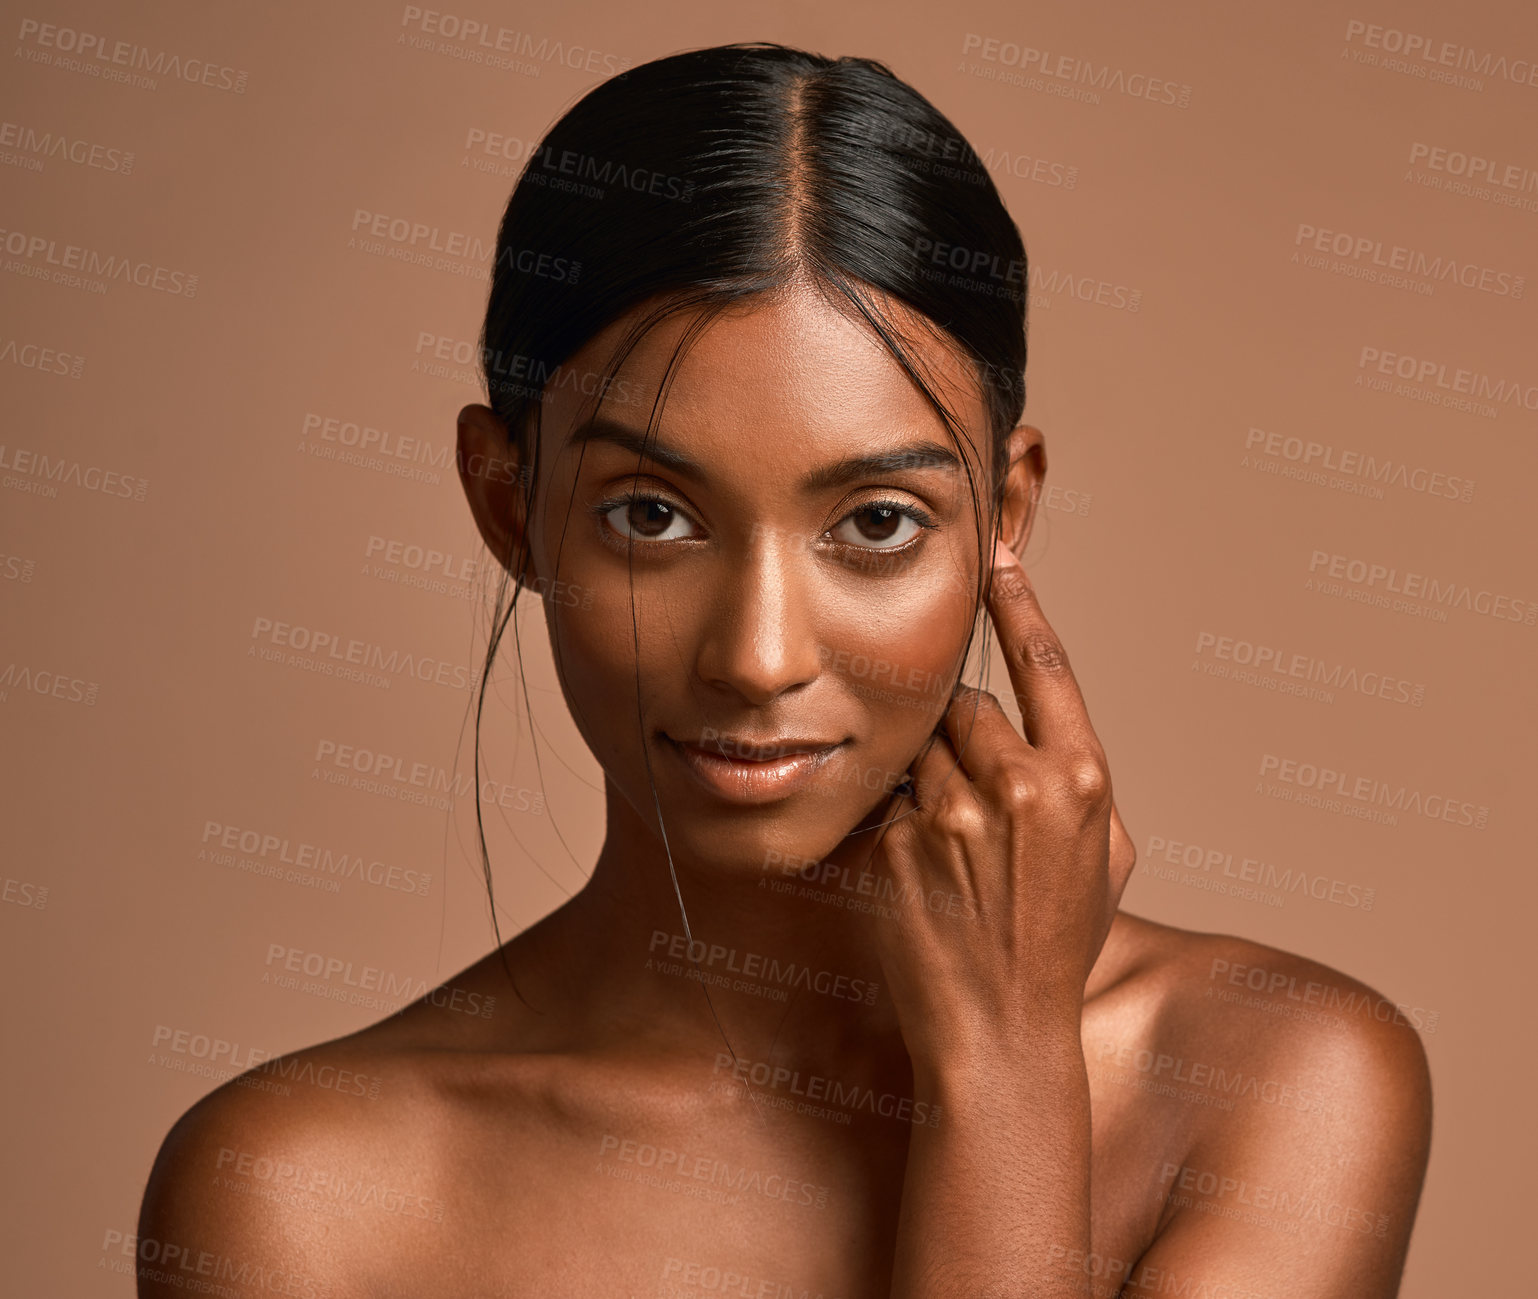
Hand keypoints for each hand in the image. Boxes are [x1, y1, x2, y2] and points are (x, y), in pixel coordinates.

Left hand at [830, 539, 1136, 1069]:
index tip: (995, 555)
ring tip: (952, 852)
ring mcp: (954, 813)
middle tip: (972, 806)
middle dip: (959, 739)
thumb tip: (1047, 729)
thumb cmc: (1057, 942)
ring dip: (926, 780)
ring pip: (919, 748)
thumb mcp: (1106, 857)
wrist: (1000, 1030)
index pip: (1043, 663)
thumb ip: (1081, 780)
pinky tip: (921, 876)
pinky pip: (888, 799)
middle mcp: (1020, 785)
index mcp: (1083, 778)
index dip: (1018, 602)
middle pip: (964, 705)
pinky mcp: (899, 841)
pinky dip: (897, 822)